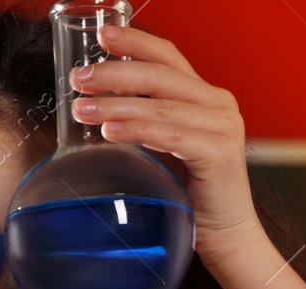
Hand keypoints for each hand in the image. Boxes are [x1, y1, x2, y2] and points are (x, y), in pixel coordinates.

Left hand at [70, 23, 263, 263]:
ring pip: (160, 105)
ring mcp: (223, 126)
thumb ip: (145, 122)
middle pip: (160, 75)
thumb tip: (97, 104)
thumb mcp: (164, 148)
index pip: (167, 57)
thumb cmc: (191, 196)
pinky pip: (170, 134)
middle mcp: (218, 104)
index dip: (135, 42)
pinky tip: (110, 130)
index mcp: (205, 97)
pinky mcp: (219, 152)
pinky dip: (137, 130)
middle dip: (115, 73)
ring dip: (116, 104)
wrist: (226, 237)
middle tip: (79, 78)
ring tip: (82, 108)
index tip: (101, 35)